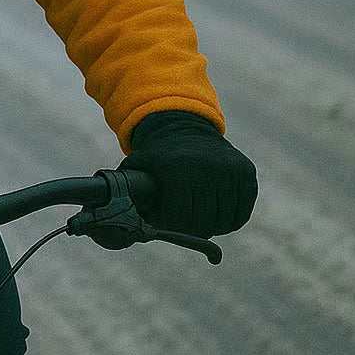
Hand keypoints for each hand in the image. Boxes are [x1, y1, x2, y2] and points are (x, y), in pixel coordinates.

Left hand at [119, 111, 256, 237]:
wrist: (184, 126)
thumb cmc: (157, 154)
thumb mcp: (137, 165)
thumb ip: (125, 189)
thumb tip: (107, 218)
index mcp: (177, 167)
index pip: (178, 215)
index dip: (169, 224)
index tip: (163, 223)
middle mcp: (207, 167)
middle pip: (201, 221)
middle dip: (189, 229)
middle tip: (181, 226)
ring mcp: (230, 170)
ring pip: (223, 221)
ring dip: (209, 227)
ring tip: (197, 221)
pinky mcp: (246, 173)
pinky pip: (240, 214)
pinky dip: (228, 221)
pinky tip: (215, 216)